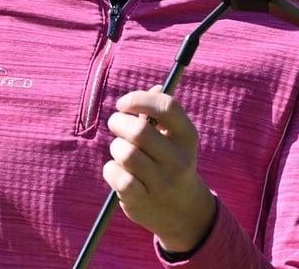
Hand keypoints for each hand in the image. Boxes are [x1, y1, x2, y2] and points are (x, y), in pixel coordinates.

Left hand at [103, 89, 216, 253]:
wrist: (182, 211)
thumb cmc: (170, 162)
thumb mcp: (172, 139)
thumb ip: (160, 114)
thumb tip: (155, 87)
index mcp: (187, 137)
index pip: (167, 106)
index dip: (139, 99)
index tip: (123, 104)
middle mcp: (179, 160)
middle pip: (139, 131)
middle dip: (118, 123)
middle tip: (116, 124)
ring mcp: (162, 182)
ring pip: (125, 153)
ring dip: (116, 148)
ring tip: (122, 153)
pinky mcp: (142, 200)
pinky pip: (115, 174)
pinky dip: (111, 169)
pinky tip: (119, 172)